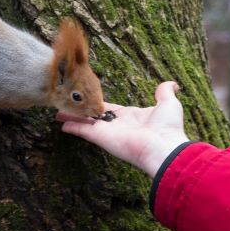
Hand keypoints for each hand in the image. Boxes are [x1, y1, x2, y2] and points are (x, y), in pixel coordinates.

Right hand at [57, 81, 189, 175]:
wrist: (163, 146)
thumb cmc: (168, 127)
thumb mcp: (169, 103)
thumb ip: (165, 92)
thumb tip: (171, 84)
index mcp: (130, 116)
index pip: (110, 108)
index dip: (99, 103)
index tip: (89, 98)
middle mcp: (117, 124)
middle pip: (93, 115)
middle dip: (81, 111)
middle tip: (68, 106)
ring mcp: (108, 131)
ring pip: (85, 122)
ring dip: (72, 117)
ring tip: (58, 112)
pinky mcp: (100, 137)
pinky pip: (83, 130)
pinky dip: (72, 126)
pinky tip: (61, 124)